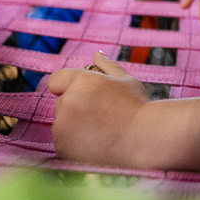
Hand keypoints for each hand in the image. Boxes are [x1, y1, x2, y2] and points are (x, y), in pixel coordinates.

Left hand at [48, 52, 148, 166]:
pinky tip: (96, 143)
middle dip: (76, 108)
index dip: (67, 87)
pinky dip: (74, 143)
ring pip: (61, 123)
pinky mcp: (63, 145)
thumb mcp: (127, 81)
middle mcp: (69, 101)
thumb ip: (108, 66)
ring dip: (75, 126)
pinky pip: (63, 141)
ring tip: (101, 131)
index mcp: (82, 81)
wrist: (144, 139)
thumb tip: (97, 54)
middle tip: (103, 117)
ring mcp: (63, 124)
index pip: (55, 80)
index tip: (84, 97)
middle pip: (61, 103)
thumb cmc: (138, 108)